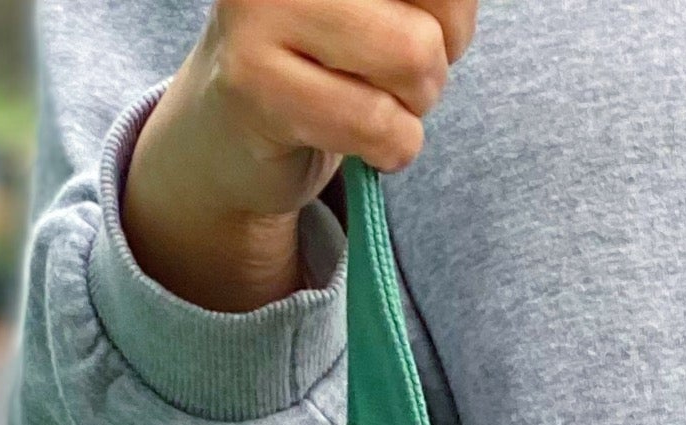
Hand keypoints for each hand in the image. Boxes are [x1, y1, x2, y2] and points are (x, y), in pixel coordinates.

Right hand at [124, 0, 477, 311]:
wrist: (228, 133)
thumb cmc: (325, 60)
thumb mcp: (385, 11)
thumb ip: (431, 1)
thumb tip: (456, 12)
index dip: (451, 16)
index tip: (408, 29)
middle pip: (429, 21)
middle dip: (431, 66)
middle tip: (384, 76)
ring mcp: (259, 9)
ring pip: (412, 61)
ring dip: (411, 110)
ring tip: (368, 103)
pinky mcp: (254, 83)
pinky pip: (378, 125)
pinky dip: (391, 148)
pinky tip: (356, 141)